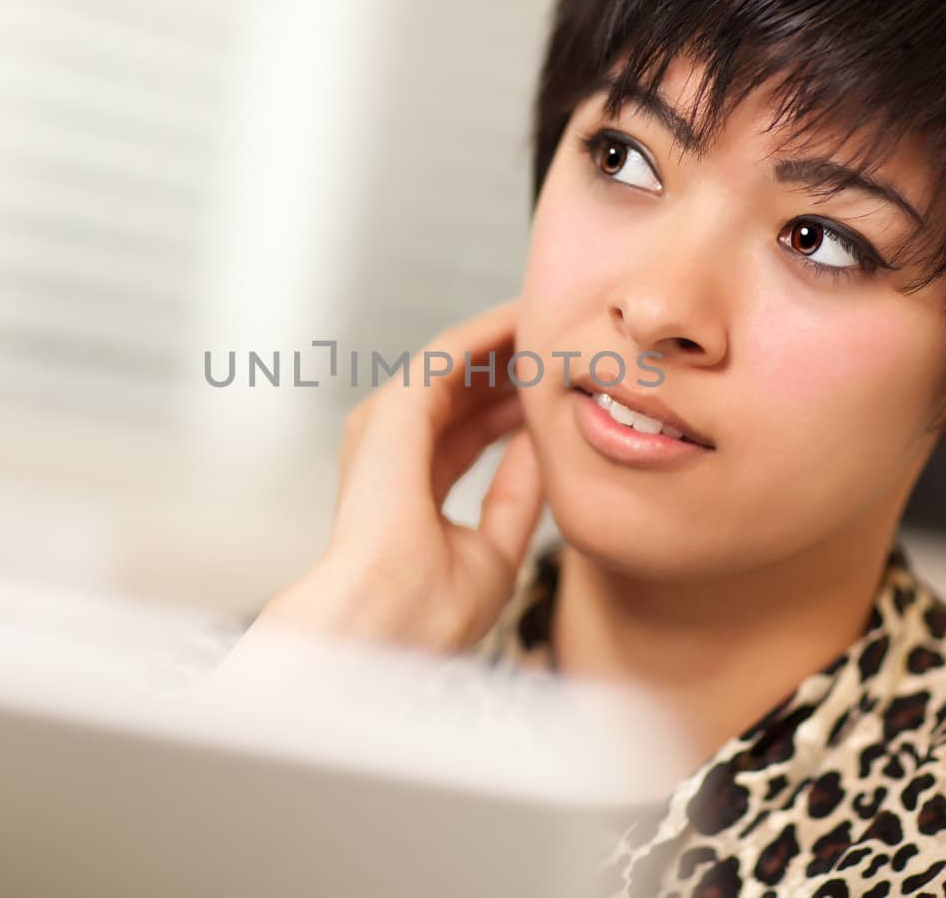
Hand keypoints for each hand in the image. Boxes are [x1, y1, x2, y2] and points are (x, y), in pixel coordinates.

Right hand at [252, 298, 544, 653]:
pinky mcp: (396, 409)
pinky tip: (526, 321)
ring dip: (502, 341)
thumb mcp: (494, 551)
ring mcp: (386, 426)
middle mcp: (390, 450)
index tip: (556, 390)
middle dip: (509, 366)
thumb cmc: (425, 611)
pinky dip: (489, 335)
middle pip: (460, 392)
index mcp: (408, 488)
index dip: (510, 408)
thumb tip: (543, 446)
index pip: (466, 433)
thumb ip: (517, 497)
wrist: (384, 623)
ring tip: (551, 322)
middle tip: (561, 342)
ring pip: (454, 364)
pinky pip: (449, 354)